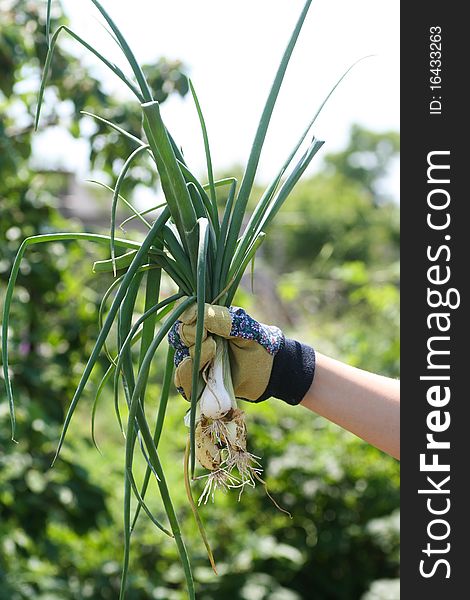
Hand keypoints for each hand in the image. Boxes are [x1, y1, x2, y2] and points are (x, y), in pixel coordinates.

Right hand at [168, 299, 314, 404]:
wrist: (268, 371)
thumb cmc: (256, 343)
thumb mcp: (242, 326)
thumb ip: (218, 318)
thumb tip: (188, 314)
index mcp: (204, 321)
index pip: (183, 316)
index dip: (189, 320)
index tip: (206, 325)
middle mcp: (195, 340)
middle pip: (178, 337)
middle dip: (195, 339)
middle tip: (214, 344)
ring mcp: (193, 362)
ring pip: (179, 360)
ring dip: (196, 358)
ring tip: (214, 357)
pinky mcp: (196, 384)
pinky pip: (183, 383)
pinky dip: (190, 379)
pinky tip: (205, 374)